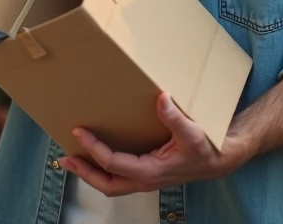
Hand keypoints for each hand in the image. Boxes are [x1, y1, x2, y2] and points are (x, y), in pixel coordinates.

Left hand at [59, 93, 251, 196]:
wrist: (218, 161)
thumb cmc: (205, 149)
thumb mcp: (192, 132)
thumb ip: (175, 118)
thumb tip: (162, 98)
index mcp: (150, 172)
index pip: (112, 163)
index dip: (93, 148)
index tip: (80, 131)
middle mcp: (144, 180)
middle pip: (105, 183)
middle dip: (83, 171)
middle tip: (64, 157)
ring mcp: (145, 179)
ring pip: (111, 183)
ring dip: (90, 172)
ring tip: (73, 158)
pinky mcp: (147, 173)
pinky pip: (119, 176)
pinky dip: (104, 168)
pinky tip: (98, 155)